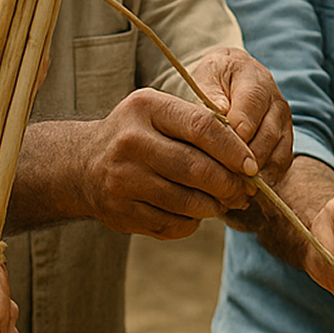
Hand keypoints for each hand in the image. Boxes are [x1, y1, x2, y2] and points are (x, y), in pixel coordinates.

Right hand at [72, 86, 265, 238]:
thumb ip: (199, 124)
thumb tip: (247, 155)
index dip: (234, 148)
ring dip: (214, 206)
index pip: (202, 127)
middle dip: (230, 184)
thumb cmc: (137, 134)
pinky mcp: (120, 213)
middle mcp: (131, 142)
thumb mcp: (159, 112)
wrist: (81, 165)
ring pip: (187, 202)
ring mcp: (123, 180)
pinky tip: (194, 213)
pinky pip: (171, 224)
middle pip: (197, 169)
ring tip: (223, 202)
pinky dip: (192, 222)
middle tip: (245, 190)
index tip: (252, 165)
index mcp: (146, 108)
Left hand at [189, 45, 293, 185]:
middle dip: (245, 159)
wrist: (230, 79)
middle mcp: (276, 101)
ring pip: (277, 153)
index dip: (237, 132)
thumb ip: (208, 96)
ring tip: (232, 188)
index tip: (220, 152)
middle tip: (223, 178)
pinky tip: (244, 189)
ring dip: (256, 173)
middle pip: (267, 135)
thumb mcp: (205, 79)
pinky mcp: (285, 142)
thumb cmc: (214, 81)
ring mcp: (284, 123)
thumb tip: (218, 115)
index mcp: (255, 80)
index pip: (251, 106)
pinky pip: (281, 164)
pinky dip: (265, 179)